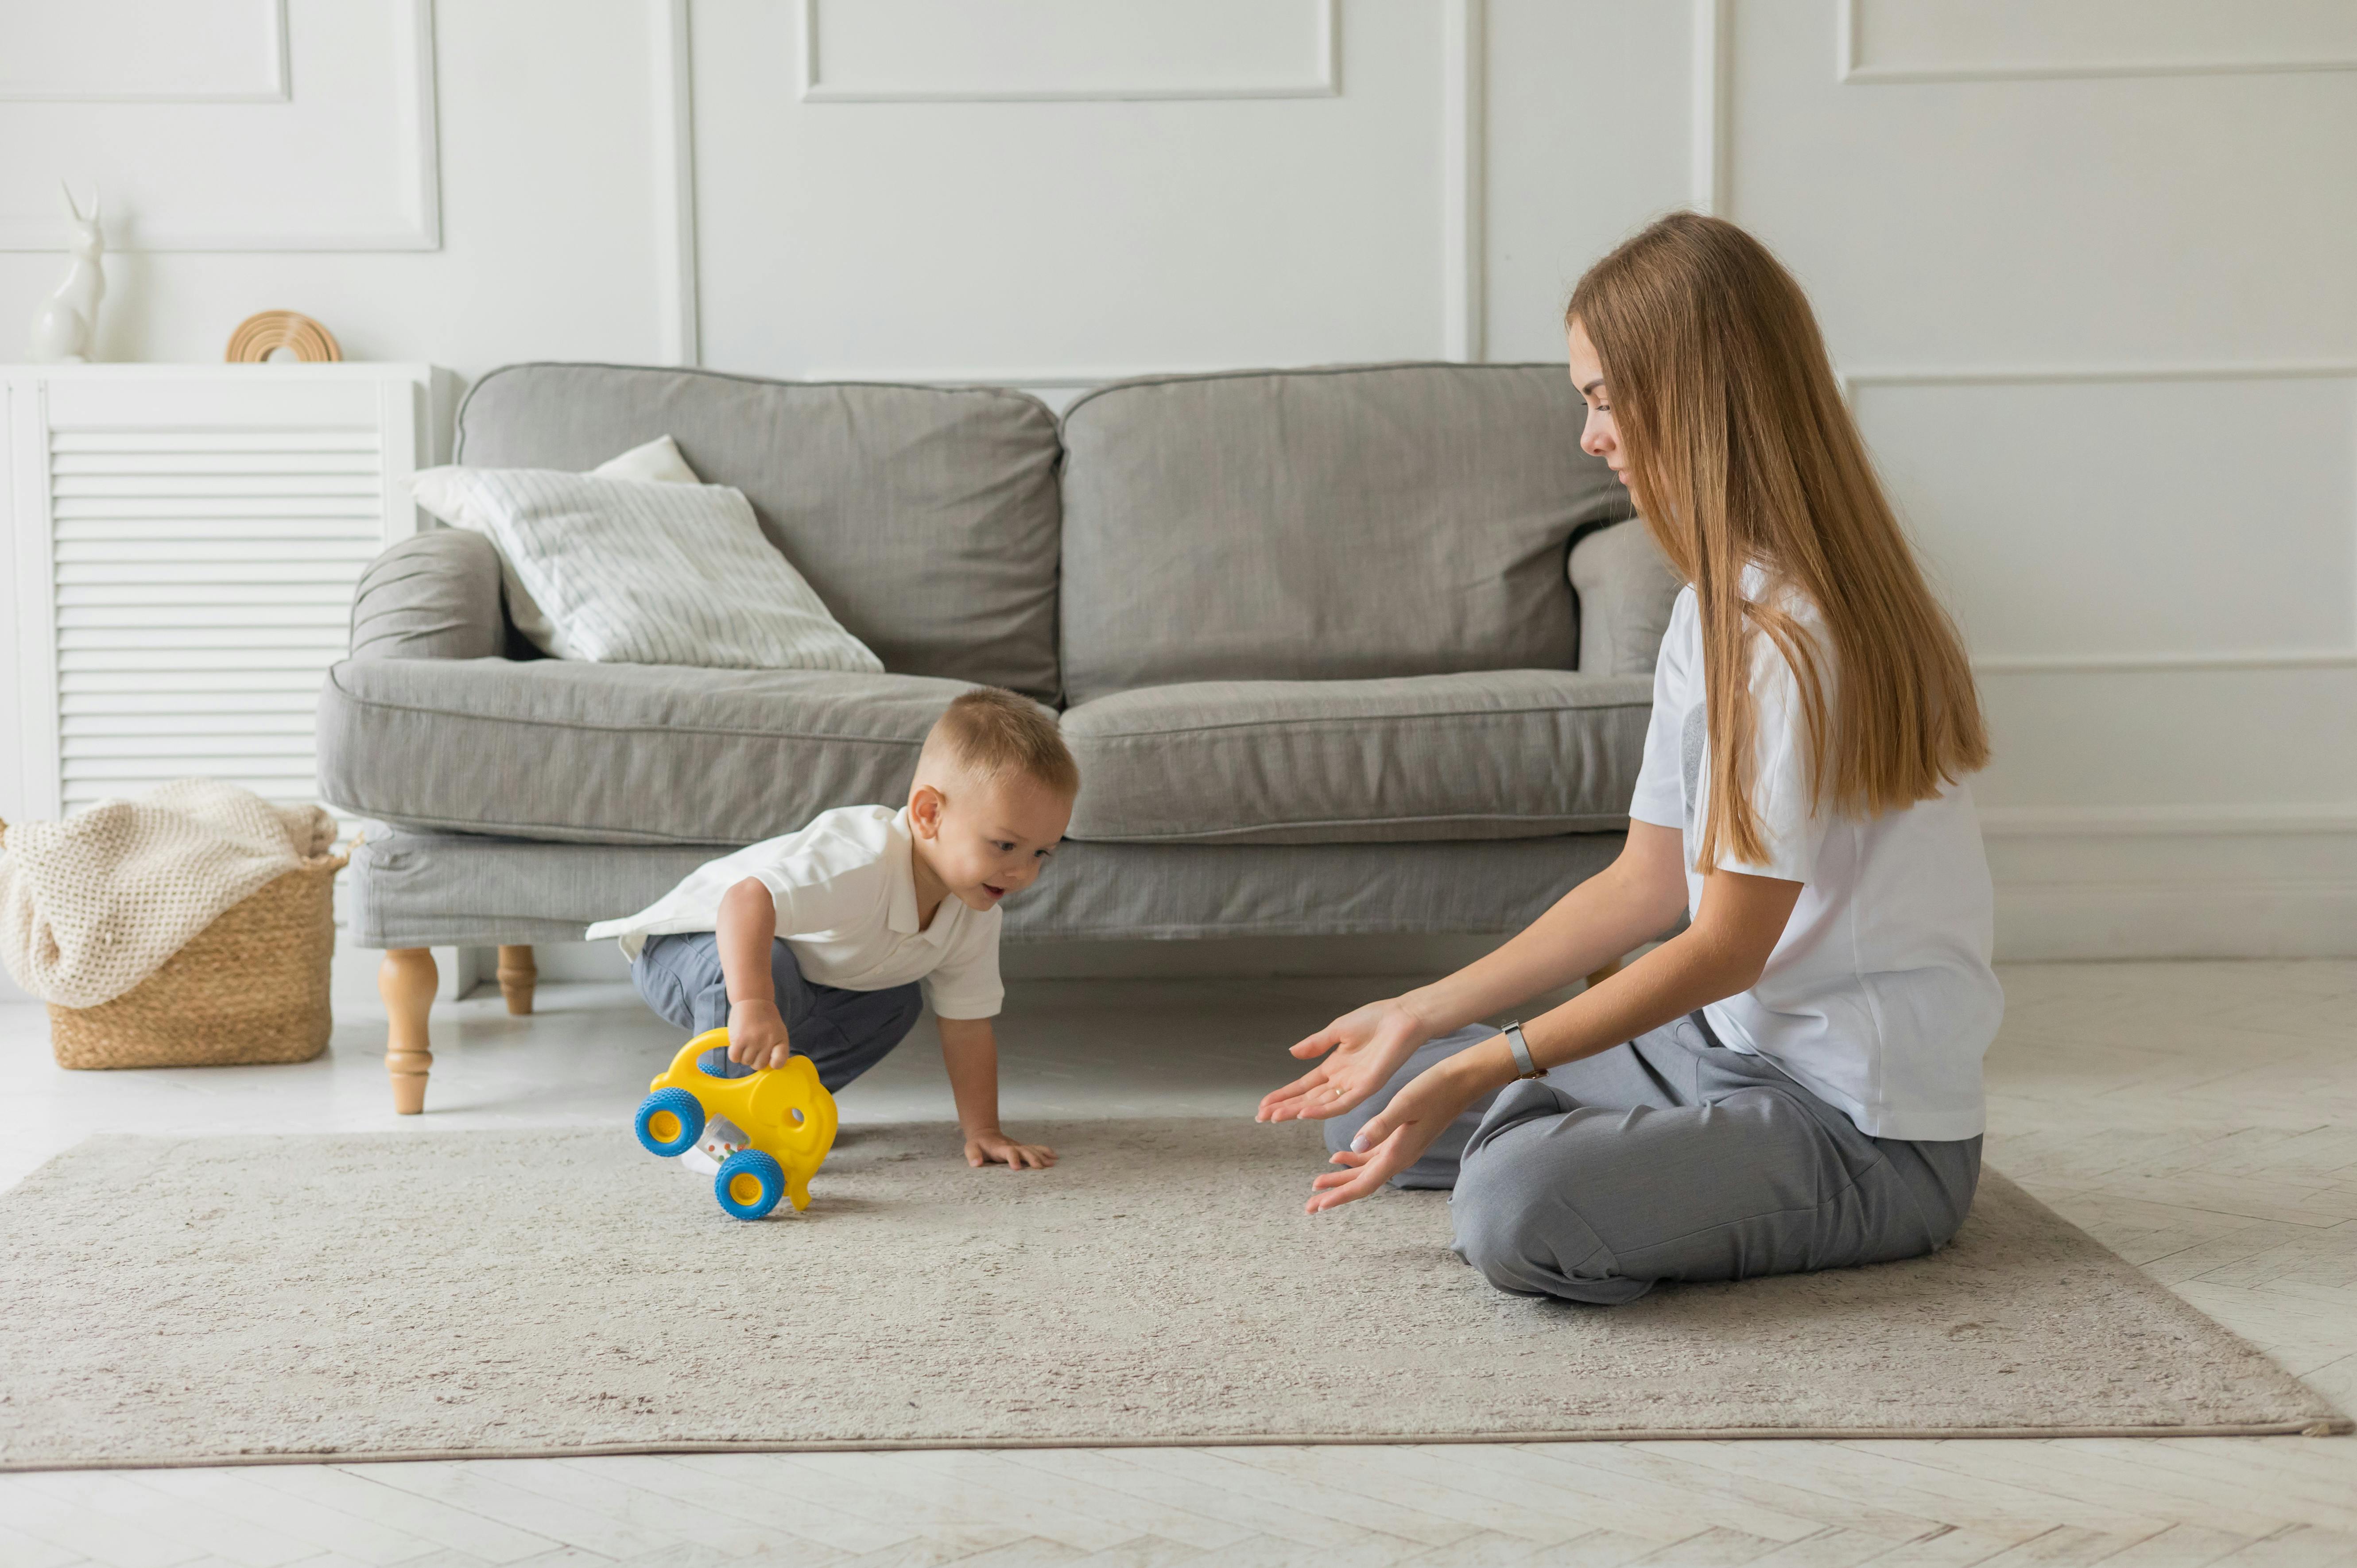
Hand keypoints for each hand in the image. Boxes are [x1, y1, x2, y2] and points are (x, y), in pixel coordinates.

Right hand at [727, 999, 793, 1069]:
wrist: (753, 1000)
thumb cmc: (766, 1019)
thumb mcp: (778, 1031)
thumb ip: (776, 1049)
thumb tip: (770, 1067)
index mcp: (780, 1040)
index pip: (779, 1063)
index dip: (773, 1064)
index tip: (770, 1059)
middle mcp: (768, 1041)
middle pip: (758, 1065)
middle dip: (755, 1060)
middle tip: (754, 1048)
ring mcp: (753, 1040)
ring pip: (745, 1062)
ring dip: (744, 1056)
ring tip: (746, 1043)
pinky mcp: (739, 1038)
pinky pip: (734, 1057)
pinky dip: (735, 1054)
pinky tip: (738, 1045)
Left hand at [965, 1128, 1055, 1169]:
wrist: (985, 1134)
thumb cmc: (978, 1144)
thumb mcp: (971, 1148)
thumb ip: (973, 1156)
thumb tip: (976, 1164)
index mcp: (1000, 1148)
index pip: (1008, 1152)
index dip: (1013, 1158)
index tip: (1017, 1168)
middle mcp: (1012, 1146)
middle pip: (1025, 1150)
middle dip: (1032, 1158)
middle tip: (1040, 1167)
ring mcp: (1018, 1146)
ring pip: (1032, 1149)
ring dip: (1042, 1156)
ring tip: (1052, 1164)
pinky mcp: (1022, 1148)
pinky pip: (1036, 1148)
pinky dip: (1045, 1152)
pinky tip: (1054, 1157)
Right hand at [1257, 996, 1433, 1123]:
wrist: (1402, 1017)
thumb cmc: (1376, 1019)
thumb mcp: (1338, 1030)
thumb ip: (1315, 1044)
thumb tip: (1291, 1053)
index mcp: (1335, 1066)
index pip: (1304, 1085)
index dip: (1284, 1094)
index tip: (1264, 1104)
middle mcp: (1342, 1080)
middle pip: (1308, 1099)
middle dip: (1284, 1107)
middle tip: (1262, 1117)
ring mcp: (1354, 1085)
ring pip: (1321, 1105)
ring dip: (1297, 1111)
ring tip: (1275, 1117)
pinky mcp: (1367, 1086)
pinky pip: (1342, 1103)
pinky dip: (1323, 1110)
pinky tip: (1304, 1113)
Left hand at [1305, 1057, 1483, 1213]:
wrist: (1461, 1082)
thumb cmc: (1434, 1090)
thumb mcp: (1404, 1104)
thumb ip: (1380, 1126)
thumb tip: (1354, 1145)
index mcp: (1398, 1153)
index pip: (1364, 1184)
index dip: (1340, 1196)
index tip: (1318, 1206)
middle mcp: (1399, 1157)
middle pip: (1362, 1183)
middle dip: (1335, 1194)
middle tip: (1309, 1205)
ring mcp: (1401, 1149)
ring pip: (1366, 1171)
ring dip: (1342, 1178)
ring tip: (1318, 1184)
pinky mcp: (1402, 1138)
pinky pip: (1373, 1157)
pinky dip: (1354, 1159)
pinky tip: (1339, 1156)